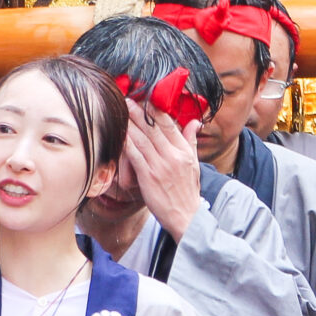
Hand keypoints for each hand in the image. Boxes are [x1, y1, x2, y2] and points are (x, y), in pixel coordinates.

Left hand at [123, 103, 204, 241]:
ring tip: (123, 111)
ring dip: (131, 124)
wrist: (186, 216)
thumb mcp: (195, 163)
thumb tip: (195, 122)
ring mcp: (160, 165)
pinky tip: (120, 134)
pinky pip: (135, 156)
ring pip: (143, 139)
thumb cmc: (188, 191)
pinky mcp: (148, 177)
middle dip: (140, 112)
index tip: (147, 99)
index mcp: (184, 151)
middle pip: (154, 129)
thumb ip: (191, 140)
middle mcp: (172, 155)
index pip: (169, 125)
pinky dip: (127, 143)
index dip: (157, 110)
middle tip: (129, 99)